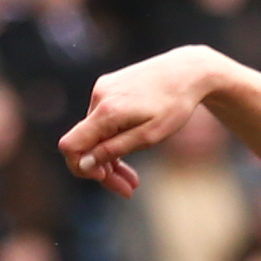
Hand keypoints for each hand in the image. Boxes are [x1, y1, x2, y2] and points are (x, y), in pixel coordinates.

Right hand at [58, 47, 232, 196]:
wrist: (189, 71)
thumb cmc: (175, 105)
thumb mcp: (149, 136)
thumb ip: (114, 150)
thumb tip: (84, 163)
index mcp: (107, 111)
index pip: (71, 145)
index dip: (81, 168)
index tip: (104, 178)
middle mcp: (99, 97)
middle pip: (85, 143)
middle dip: (104, 170)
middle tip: (128, 189)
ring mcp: (102, 90)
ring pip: (95, 134)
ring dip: (110, 157)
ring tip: (133, 179)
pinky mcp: (108, 87)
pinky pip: (102, 120)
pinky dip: (113, 138)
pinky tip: (131, 148)